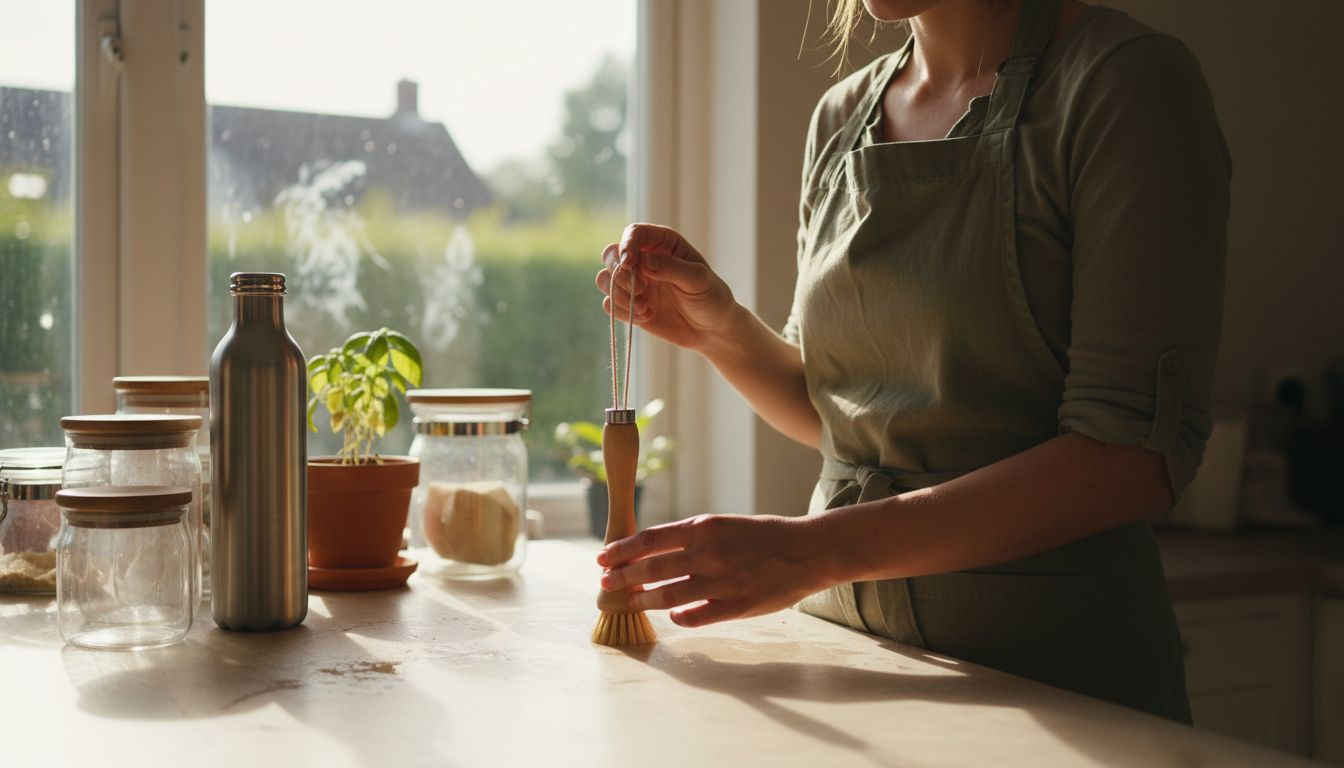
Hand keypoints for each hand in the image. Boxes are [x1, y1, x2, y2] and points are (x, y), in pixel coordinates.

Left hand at [596, 514, 833, 627]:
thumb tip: (653, 550)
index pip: (650, 539)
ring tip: (629, 601)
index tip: (602, 558)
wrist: (808, 551)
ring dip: (643, 600)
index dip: (621, 550)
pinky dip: (678, 617)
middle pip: (651, 568)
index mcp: (704, 528)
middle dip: (622, 577)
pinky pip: (695, 616)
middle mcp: (708, 553)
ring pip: (667, 596)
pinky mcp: (736, 607)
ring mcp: (721, 582)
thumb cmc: (764, 536)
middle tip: (604, 583)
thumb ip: (691, 538)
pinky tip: (672, 616)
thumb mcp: (724, 525)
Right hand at [597, 223, 736, 352]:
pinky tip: (646, 317)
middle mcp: (644, 260)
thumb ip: (671, 268)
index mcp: (663, 244)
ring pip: (605, 278)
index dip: (627, 245)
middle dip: (618, 272)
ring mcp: (635, 282)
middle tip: (638, 290)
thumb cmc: (711, 297)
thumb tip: (642, 261)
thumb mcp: (698, 280)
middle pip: (611, 254)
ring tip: (644, 307)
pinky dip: (622, 311)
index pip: (634, 233)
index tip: (629, 263)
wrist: (712, 330)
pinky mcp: (630, 305)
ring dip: (619, 294)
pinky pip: (609, 304)